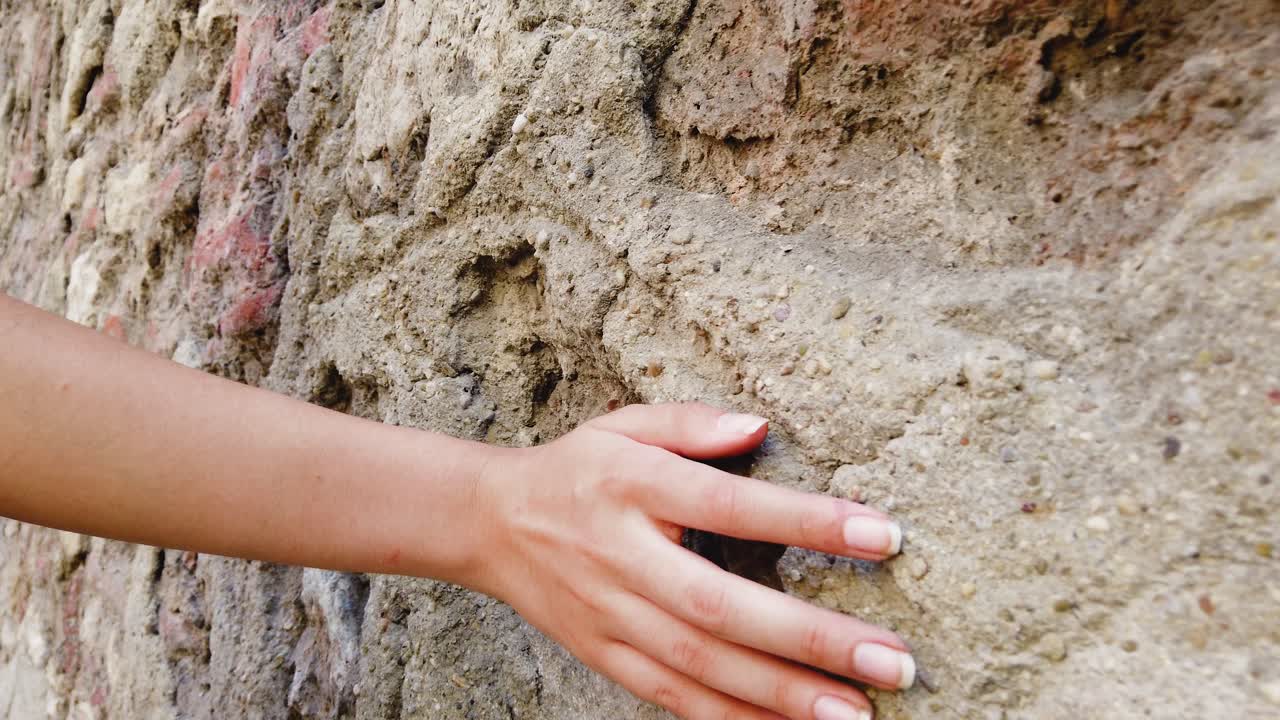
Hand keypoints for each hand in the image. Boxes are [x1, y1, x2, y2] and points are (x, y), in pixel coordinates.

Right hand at [472, 403, 912, 719]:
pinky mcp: (605, 656)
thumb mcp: (625, 424)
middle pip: (720, 606)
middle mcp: (622, 556)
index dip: (805, 522)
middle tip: (892, 660)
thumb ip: (691, 424)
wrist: (490, 525)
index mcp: (633, 486)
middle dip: (811, 639)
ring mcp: (610, 615)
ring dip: (782, 695)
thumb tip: (760, 427)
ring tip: (857, 713)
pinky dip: (731, 719)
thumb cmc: (578, 469)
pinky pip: (672, 698)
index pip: (728, 505)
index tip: (883, 535)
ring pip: (700, 667)